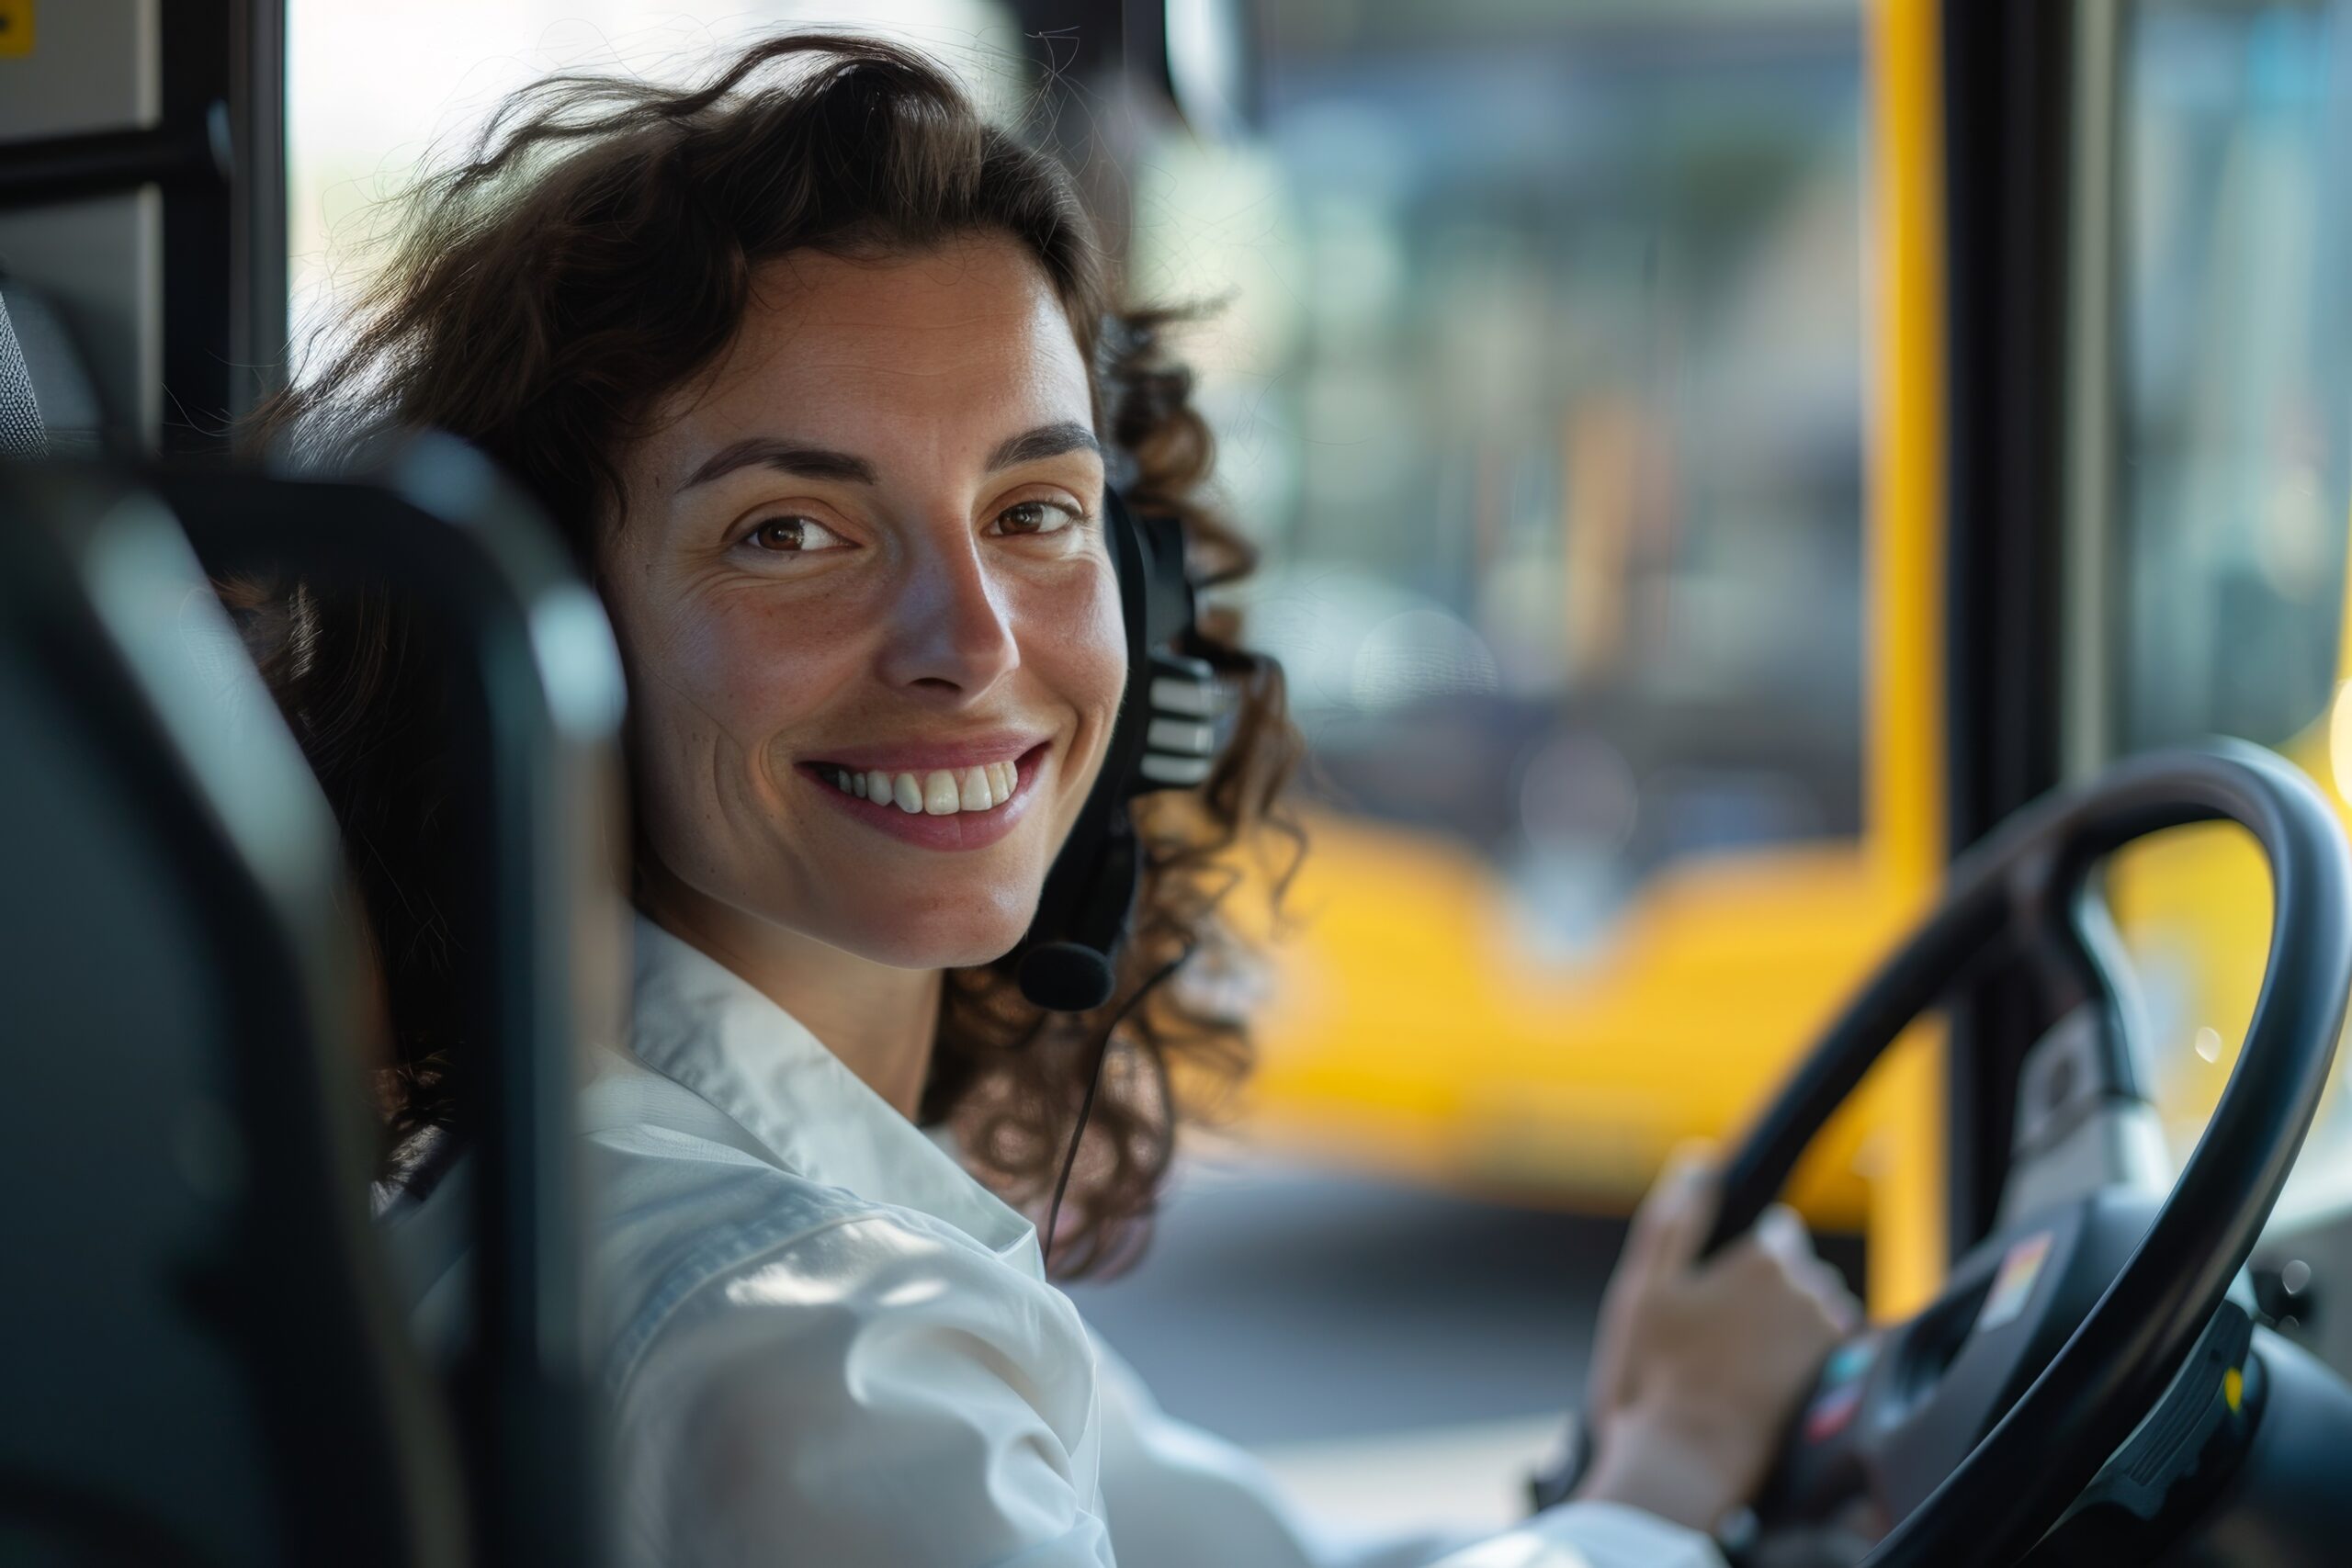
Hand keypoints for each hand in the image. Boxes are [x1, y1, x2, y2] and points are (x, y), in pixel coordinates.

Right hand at [1571, 1147, 1860, 1533]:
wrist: (1689, 1454)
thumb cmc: (1657, 1372)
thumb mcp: (1645, 1287)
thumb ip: (1674, 1219)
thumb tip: (1696, 1163)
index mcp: (1765, 1257)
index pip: (1778, 1234)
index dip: (1742, 1262)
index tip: (1715, 1297)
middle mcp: (1810, 1289)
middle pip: (1798, 1274)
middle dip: (1766, 1295)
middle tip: (1719, 1338)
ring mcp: (1828, 1336)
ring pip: (1814, 1312)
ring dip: (1787, 1328)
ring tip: (1741, 1365)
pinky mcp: (1837, 1378)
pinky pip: (1828, 1351)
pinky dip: (1804, 1360)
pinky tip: (1767, 1384)